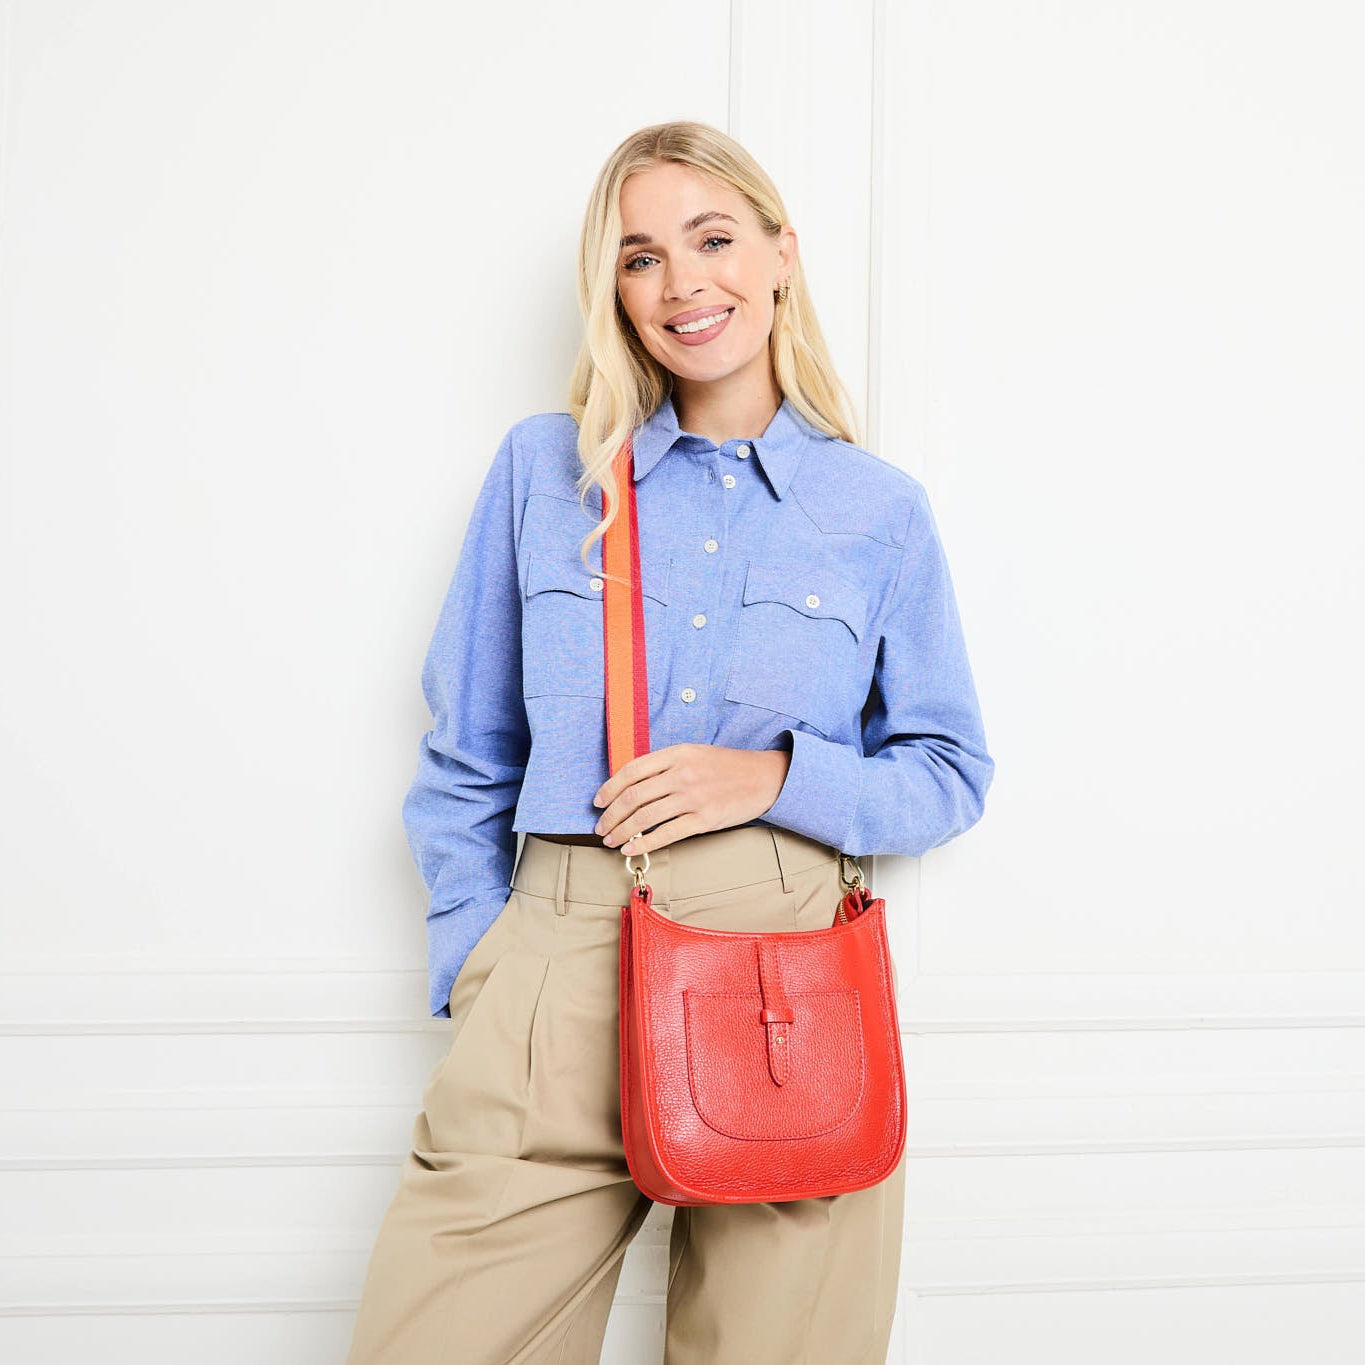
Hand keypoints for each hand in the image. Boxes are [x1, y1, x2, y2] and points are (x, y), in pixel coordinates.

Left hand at [592, 743, 791, 854]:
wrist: (764, 777)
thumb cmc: (726, 766)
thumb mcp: (694, 754)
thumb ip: (665, 765)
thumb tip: (632, 786)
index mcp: (677, 754)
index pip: (631, 771)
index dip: (609, 788)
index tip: (598, 802)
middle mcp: (682, 774)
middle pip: (634, 796)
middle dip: (611, 815)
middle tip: (600, 827)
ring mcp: (693, 797)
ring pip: (646, 816)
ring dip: (622, 831)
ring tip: (611, 840)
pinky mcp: (704, 819)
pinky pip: (667, 833)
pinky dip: (645, 842)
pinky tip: (632, 848)